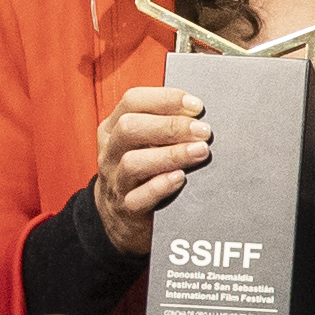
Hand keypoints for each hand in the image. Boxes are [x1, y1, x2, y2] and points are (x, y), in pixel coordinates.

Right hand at [93, 85, 210, 248]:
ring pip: (133, 163)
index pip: (132, 101)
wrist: (120, 214)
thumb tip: (200, 114)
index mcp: (113, 127)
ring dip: (171, 155)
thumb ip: (164, 124)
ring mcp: (115, 180)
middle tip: (203, 131)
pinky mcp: (126, 208)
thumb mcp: (144, 141)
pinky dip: (160, 186)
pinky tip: (181, 178)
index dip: (165, 99)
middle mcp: (110, 151)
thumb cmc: (141, 169)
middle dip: (170, 126)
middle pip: (129, 128)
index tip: (197, 106)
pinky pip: (138, 197)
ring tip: (200, 152)